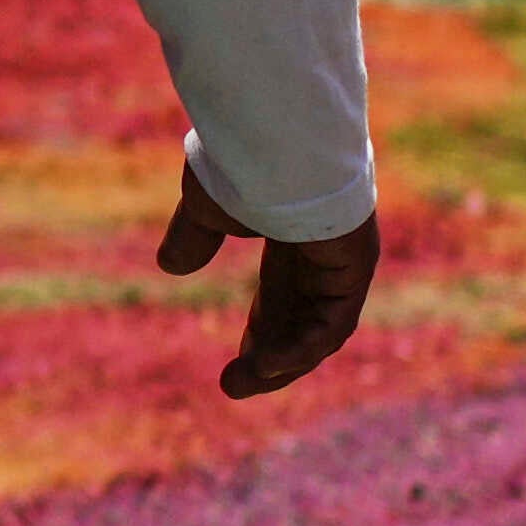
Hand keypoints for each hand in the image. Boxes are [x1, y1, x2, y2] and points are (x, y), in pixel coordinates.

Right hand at [157, 161, 377, 401]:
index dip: (262, 333)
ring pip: (319, 331)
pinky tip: (268, 366)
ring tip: (241, 384)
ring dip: (283, 362)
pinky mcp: (355, 266)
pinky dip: (302, 348)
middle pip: (302, 322)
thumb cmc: (242, 162)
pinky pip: (334, 323)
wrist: (274, 140)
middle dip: (268, 358)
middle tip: (232, 385)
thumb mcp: (208, 209)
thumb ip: (194, 236)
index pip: (285, 298)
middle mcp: (324, 253)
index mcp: (293, 237)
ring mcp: (344, 260)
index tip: (235, 363)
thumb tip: (170, 266)